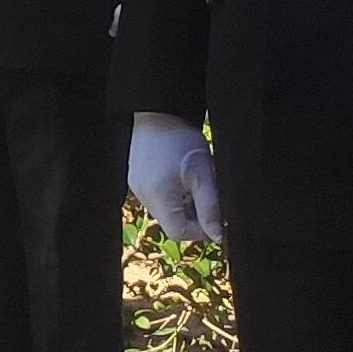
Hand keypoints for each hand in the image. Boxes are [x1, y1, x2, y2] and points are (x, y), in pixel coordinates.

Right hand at [126, 112, 220, 245]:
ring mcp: (136, 188)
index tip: (215, 216)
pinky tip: (179, 178)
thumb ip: (209, 206)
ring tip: (192, 184)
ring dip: (183, 206)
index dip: (200, 230)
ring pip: (165, 212)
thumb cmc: (181, 141)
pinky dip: (172, 196)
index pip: (179, 232)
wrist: (157, 114)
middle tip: (206, 195)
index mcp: (159, 195)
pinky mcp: (135, 181)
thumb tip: (217, 236)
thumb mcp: (202, 173)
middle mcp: (143, 196)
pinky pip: (156, 199)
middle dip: (193, 216)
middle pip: (171, 223)